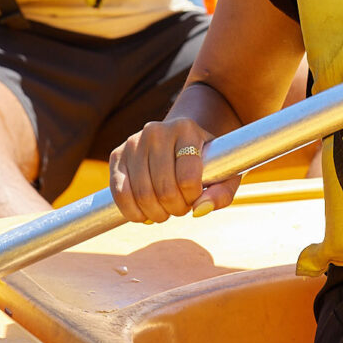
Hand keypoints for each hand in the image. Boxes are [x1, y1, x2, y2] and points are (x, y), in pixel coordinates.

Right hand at [109, 117, 240, 224]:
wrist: (179, 139)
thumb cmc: (206, 160)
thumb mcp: (225, 173)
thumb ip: (222, 193)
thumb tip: (200, 210)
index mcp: (186, 129)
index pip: (188, 177)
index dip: (193, 197)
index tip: (196, 196)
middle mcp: (157, 130)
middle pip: (164, 188)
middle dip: (176, 208)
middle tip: (182, 207)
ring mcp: (134, 141)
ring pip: (142, 194)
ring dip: (157, 213)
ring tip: (166, 209)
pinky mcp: (117, 155)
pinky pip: (120, 193)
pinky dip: (132, 212)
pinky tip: (145, 214)